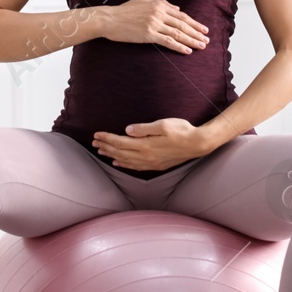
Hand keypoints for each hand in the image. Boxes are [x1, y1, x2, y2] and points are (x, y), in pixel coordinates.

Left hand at [92, 118, 210, 172]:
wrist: (197, 144)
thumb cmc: (182, 130)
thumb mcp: (163, 125)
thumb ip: (143, 128)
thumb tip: (127, 130)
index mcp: (146, 145)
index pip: (120, 142)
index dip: (107, 138)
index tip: (96, 134)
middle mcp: (146, 156)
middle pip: (120, 152)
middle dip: (106, 146)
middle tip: (94, 142)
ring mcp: (151, 163)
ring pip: (126, 160)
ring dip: (112, 155)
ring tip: (101, 151)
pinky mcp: (156, 165)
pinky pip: (135, 167)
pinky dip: (124, 164)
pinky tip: (118, 162)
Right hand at [101, 0, 208, 53]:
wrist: (109, 19)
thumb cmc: (124, 11)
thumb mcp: (144, 2)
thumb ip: (162, 4)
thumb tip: (177, 8)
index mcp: (159, 4)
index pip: (181, 15)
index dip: (194, 22)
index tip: (203, 29)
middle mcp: (159, 12)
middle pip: (183, 24)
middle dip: (197, 32)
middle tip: (207, 39)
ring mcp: (154, 23)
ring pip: (178, 33)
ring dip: (192, 40)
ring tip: (201, 45)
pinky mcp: (148, 34)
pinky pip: (168, 41)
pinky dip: (179, 46)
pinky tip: (188, 50)